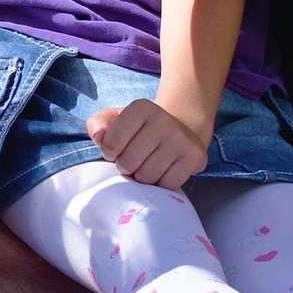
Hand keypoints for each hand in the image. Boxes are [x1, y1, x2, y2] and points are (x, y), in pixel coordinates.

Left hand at [88, 99, 207, 188]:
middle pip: (128, 163)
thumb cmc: (140, 129)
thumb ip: (97, 124)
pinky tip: (163, 171)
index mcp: (140, 108)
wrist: (181, 131)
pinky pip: (167, 185)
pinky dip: (161, 184)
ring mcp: (181, 139)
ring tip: (147, 165)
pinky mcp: (194, 157)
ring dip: (142, 177)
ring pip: (147, 176)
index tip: (116, 150)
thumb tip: (98, 137)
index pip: (110, 144)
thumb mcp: (115, 119)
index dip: (110, 153)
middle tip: (134, 160)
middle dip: (126, 167)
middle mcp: (163, 120)